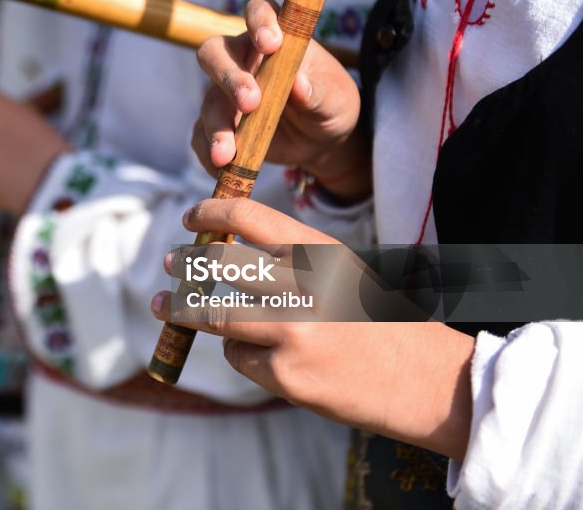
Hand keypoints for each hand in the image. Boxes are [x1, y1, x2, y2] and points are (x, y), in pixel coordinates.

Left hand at [151, 196, 473, 460]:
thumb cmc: (377, 322)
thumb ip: (290, 260)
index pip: (249, 217)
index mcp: (320, 252)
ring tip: (166, 304)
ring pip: (214, 313)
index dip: (210, 212)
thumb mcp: (342, 273)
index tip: (190, 217)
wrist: (427, 382)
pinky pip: (239, 358)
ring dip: (184, 309)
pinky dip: (241, 355)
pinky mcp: (286, 376)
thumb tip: (221, 248)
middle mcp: (305, 286)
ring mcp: (292, 332)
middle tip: (169, 262)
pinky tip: (263, 358)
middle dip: (186, 262)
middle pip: (220, 263)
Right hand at [194, 0, 370, 201]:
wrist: (321, 138)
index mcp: (274, 38)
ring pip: (208, 100)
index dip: (260, 21)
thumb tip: (298, 85)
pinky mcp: (218, 123)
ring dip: (217, 126)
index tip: (271, 43)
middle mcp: (242, 59)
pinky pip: (200, 134)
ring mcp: (224, 92)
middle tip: (251, 103)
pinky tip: (222, 168)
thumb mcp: (335, 99)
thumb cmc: (330, 103)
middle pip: (215, 53)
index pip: (259, 12)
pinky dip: (208, 151)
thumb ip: (317, 91)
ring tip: (227, 154)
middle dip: (229, 77)